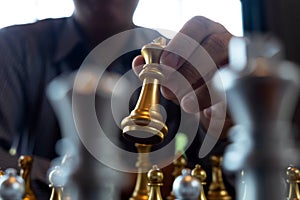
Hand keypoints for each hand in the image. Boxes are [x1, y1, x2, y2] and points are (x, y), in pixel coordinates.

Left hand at [133, 16, 232, 136]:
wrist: (220, 98)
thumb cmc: (194, 77)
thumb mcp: (175, 71)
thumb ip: (158, 67)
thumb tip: (139, 63)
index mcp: (209, 32)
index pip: (198, 26)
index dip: (181, 44)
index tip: (166, 63)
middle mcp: (229, 43)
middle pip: (215, 46)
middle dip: (190, 69)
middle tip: (171, 88)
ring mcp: (243, 65)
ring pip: (228, 72)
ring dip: (203, 90)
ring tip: (185, 104)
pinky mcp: (250, 92)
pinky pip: (238, 97)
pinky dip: (221, 107)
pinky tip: (207, 114)